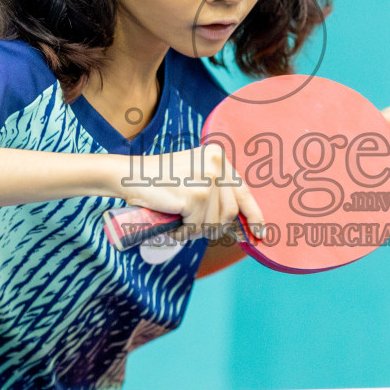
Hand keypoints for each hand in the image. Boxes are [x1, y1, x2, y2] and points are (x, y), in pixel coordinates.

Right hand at [110, 143, 267, 242]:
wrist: (127, 175)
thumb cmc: (157, 181)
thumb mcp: (193, 177)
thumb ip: (215, 191)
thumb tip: (240, 222)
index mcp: (218, 156)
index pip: (244, 191)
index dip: (254, 215)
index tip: (261, 233)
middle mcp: (216, 163)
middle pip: (230, 212)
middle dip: (213, 226)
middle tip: (190, 226)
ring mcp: (207, 179)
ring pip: (215, 222)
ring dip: (196, 230)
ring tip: (178, 223)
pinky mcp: (195, 195)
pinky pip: (198, 226)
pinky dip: (184, 232)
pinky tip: (172, 225)